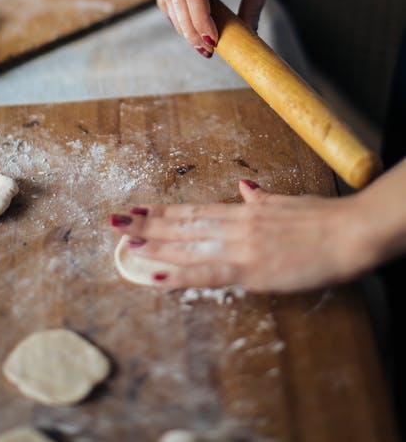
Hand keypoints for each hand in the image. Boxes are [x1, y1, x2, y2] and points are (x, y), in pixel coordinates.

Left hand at [110, 179, 373, 291]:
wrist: (347, 232)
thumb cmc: (321, 218)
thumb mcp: (285, 203)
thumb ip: (259, 199)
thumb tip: (243, 187)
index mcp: (243, 211)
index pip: (193, 211)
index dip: (163, 211)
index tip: (138, 209)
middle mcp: (235, 226)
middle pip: (183, 225)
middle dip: (147, 224)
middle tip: (115, 222)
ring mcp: (241, 247)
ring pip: (188, 246)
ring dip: (155, 245)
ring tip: (125, 243)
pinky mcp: (252, 270)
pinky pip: (209, 274)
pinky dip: (181, 275)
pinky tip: (158, 275)